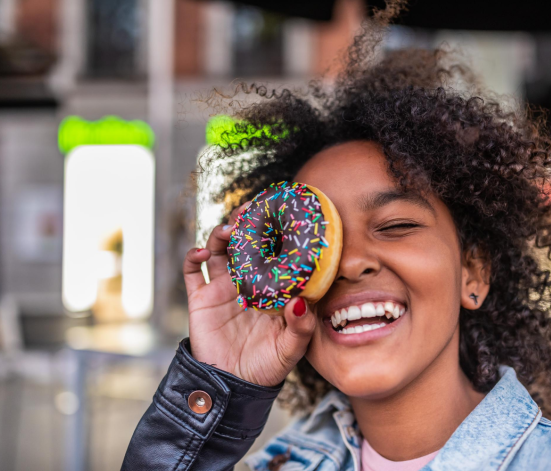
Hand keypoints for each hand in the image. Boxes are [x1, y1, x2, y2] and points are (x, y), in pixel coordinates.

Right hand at [183, 202, 316, 386]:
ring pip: (220, 249)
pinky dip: (193, 255)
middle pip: (245, 242)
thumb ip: (300, 327)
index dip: (276, 232)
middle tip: (251, 210)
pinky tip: (201, 252)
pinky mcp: (201, 297)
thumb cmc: (267, 366)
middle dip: (247, 223)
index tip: (282, 214)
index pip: (275, 251)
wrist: (231, 386)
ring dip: (222, 234)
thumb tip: (302, 301)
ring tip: (228, 231)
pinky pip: (192, 270)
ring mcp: (223, 287)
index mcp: (271, 287)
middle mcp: (248, 281)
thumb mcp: (291, 349)